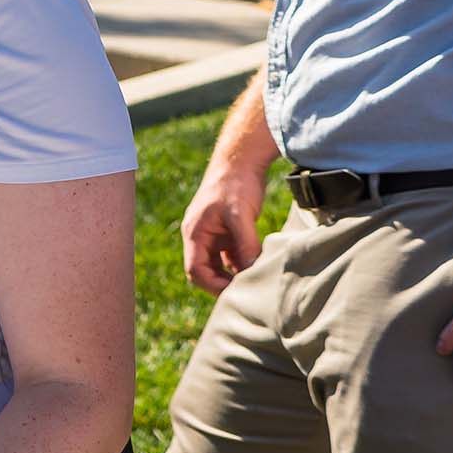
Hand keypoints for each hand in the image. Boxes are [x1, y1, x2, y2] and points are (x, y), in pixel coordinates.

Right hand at [180, 161, 268, 291]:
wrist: (240, 161)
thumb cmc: (235, 184)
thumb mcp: (240, 215)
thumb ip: (245, 244)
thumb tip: (250, 270)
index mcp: (195, 233)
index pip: (195, 270)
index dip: (213, 285)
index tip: (235, 291)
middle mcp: (200, 237)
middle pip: (205, 271)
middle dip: (223, 283)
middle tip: (247, 290)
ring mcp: (213, 234)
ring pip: (218, 265)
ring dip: (234, 274)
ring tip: (254, 278)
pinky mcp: (226, 231)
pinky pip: (230, 255)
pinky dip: (242, 262)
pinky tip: (258, 264)